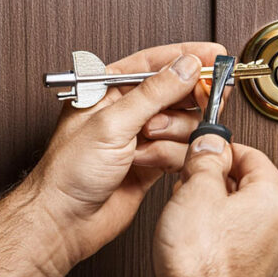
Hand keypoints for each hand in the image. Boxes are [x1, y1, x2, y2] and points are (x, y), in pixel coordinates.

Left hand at [27, 42, 227, 271]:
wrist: (64, 220)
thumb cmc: (68, 171)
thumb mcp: (111, 123)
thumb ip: (153, 93)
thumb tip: (184, 66)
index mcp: (107, 89)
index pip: (154, 62)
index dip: (186, 56)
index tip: (214, 56)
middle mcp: (126, 110)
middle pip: (175, 91)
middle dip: (187, 98)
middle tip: (201, 101)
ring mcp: (140, 137)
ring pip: (183, 123)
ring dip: (172, 134)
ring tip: (147, 144)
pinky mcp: (152, 162)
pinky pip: (180, 150)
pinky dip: (170, 156)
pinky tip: (148, 163)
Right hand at [153, 135, 277, 276]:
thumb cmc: (199, 263)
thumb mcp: (195, 190)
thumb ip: (206, 158)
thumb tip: (210, 143)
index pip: (252, 154)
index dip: (219, 149)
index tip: (201, 151)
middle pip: (250, 184)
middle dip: (215, 181)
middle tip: (188, 186)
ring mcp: (276, 254)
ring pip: (245, 213)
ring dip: (217, 208)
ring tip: (189, 216)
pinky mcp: (262, 274)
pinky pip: (242, 240)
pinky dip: (222, 234)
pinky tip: (199, 241)